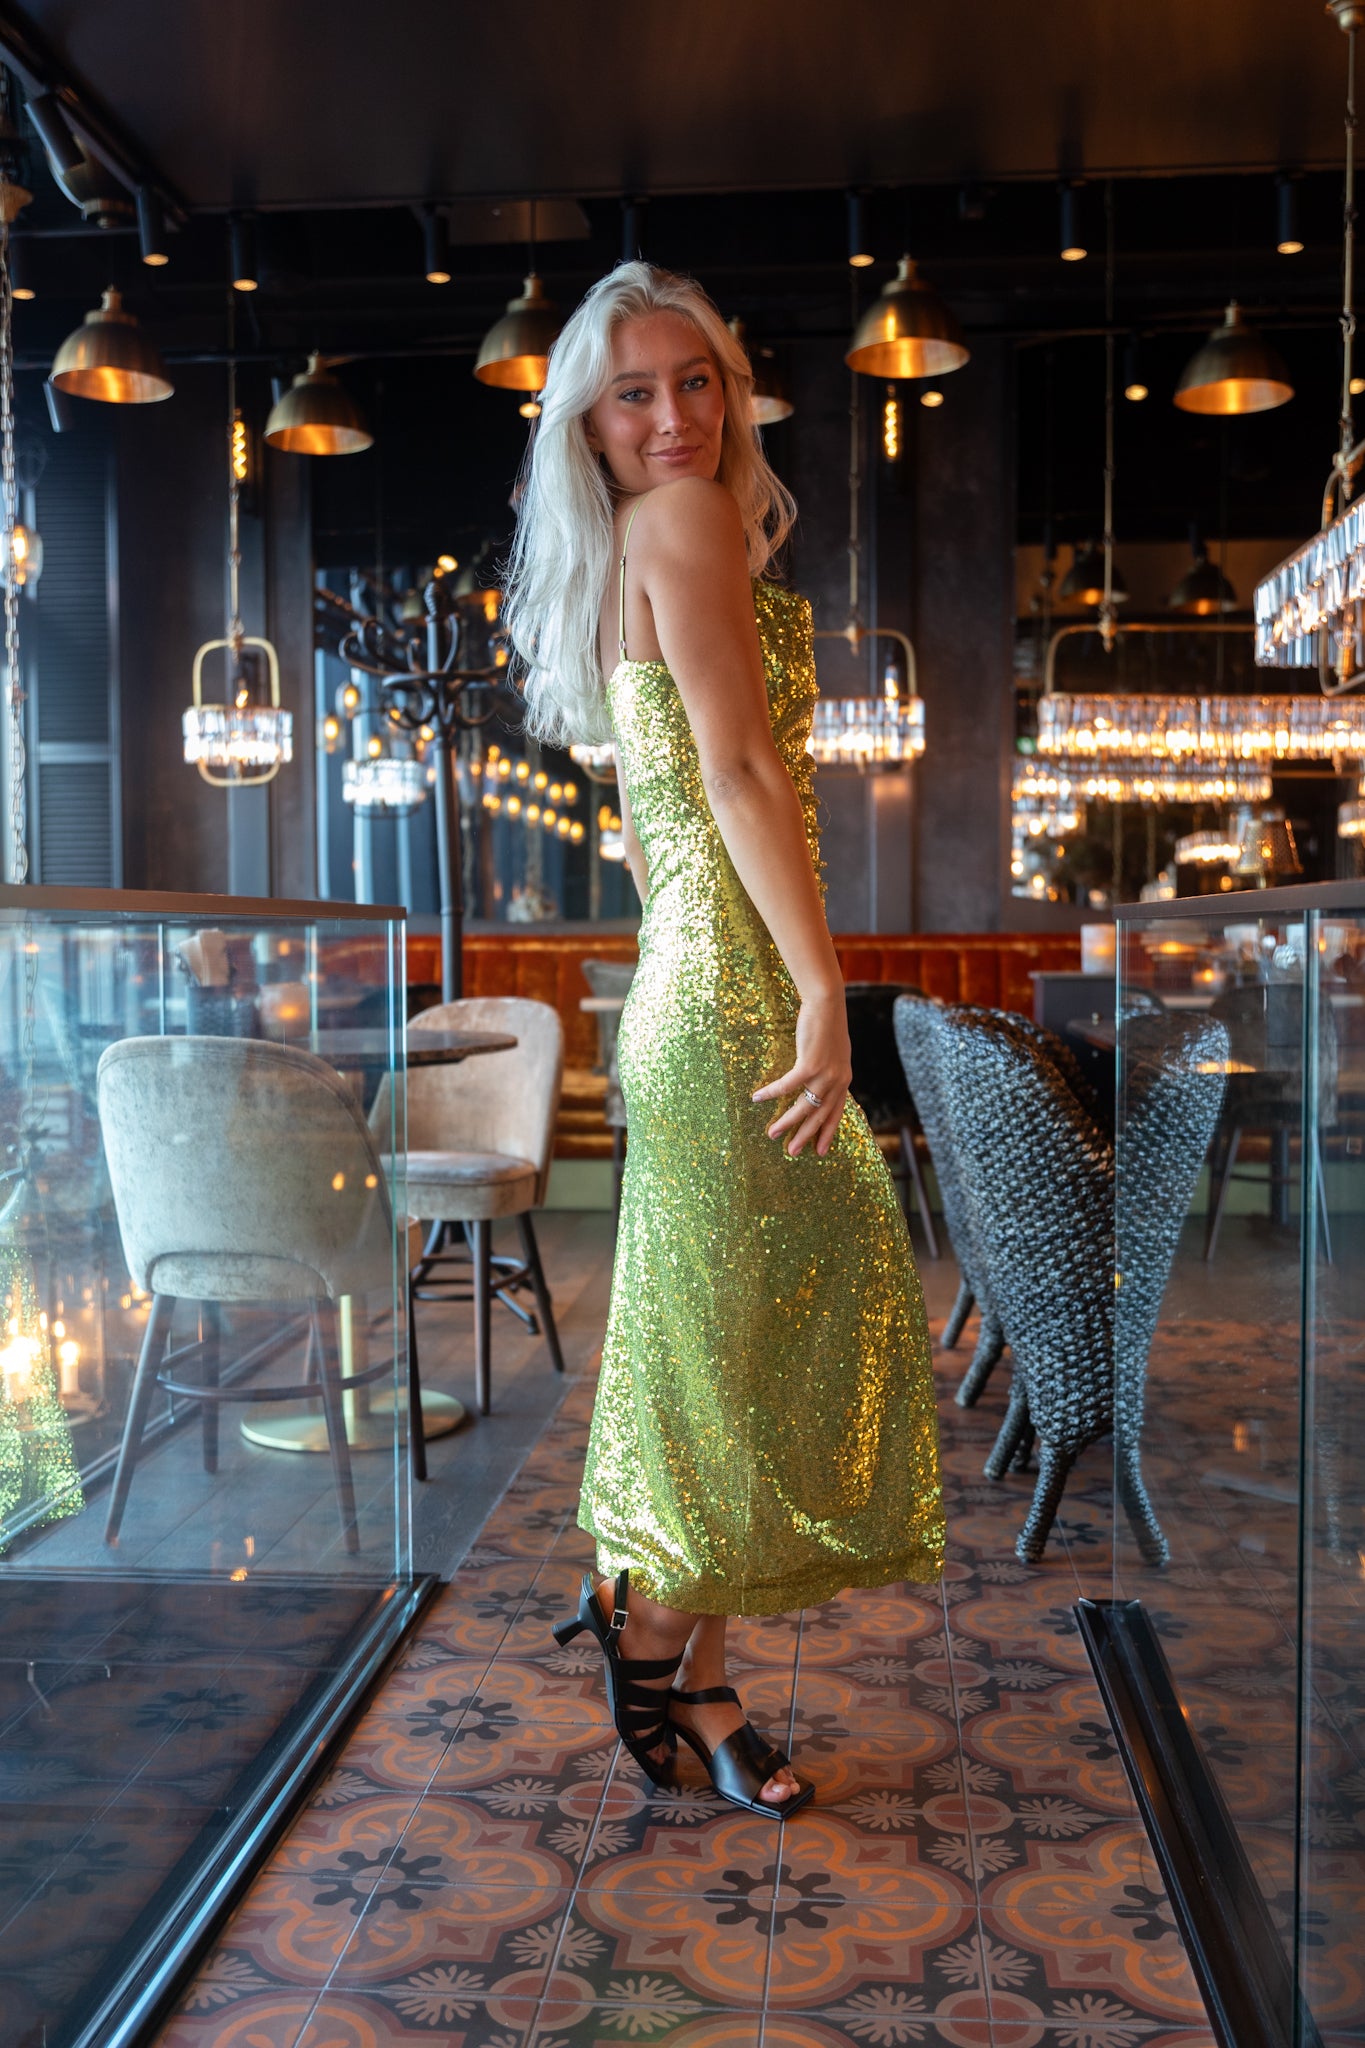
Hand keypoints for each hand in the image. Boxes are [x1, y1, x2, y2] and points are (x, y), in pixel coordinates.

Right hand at [752, 992, 850, 1157]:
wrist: (827, 1004)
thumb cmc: (827, 1025)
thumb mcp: (835, 1052)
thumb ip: (830, 1070)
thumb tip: (818, 1082)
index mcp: (843, 1079)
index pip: (836, 1113)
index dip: (827, 1133)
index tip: (820, 1152)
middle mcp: (837, 1081)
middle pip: (819, 1115)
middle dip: (804, 1136)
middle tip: (792, 1152)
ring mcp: (824, 1074)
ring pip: (803, 1107)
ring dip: (786, 1122)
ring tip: (772, 1133)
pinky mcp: (809, 1065)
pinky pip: (786, 1086)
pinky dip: (771, 1093)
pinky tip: (757, 1099)